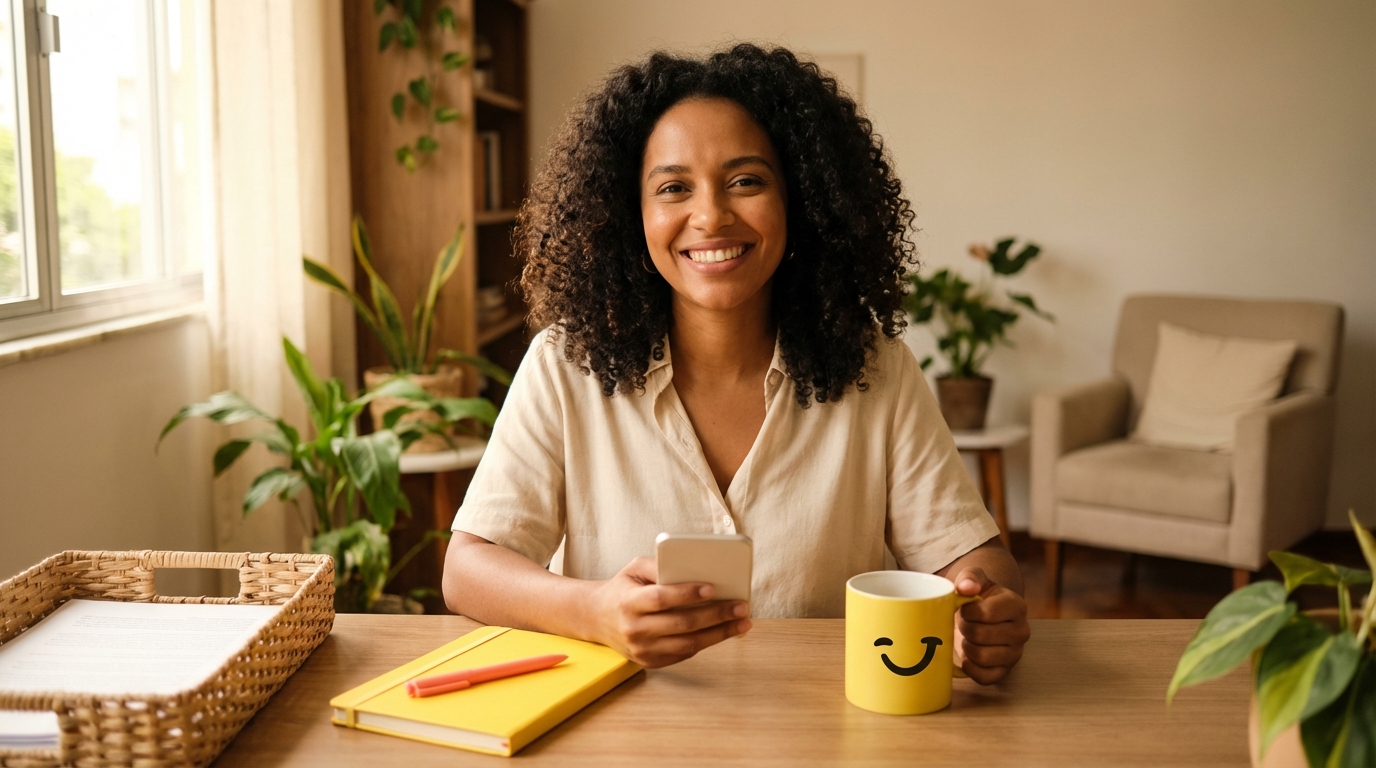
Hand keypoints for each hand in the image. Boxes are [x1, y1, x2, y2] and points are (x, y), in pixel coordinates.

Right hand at [588, 556, 750, 667]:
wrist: (596, 618)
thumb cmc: (623, 588)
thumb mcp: (634, 568)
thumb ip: (660, 565)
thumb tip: (694, 568)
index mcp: (629, 602)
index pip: (662, 599)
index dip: (687, 594)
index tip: (712, 587)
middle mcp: (635, 629)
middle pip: (681, 623)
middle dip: (716, 615)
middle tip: (740, 606)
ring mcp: (642, 649)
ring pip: (688, 644)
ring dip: (719, 634)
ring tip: (742, 623)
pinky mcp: (649, 662)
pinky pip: (684, 654)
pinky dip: (706, 642)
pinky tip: (723, 631)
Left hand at [951, 566, 1029, 684]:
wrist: (981, 616)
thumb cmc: (977, 596)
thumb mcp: (974, 578)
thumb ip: (970, 577)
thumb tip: (967, 587)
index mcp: (1016, 605)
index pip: (986, 613)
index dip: (967, 611)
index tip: (964, 608)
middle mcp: (1021, 631)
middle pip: (981, 635)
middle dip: (964, 628)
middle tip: (963, 623)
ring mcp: (1015, 653)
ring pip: (982, 657)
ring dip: (966, 647)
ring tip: (966, 637)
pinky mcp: (1005, 671)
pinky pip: (985, 677)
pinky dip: (970, 667)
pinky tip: (966, 656)